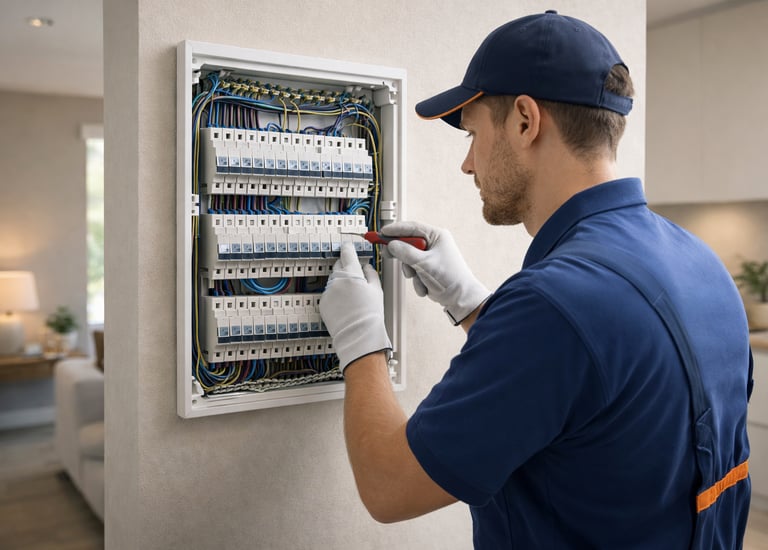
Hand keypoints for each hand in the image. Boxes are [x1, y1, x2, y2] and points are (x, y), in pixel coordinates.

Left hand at [320, 242, 391, 372]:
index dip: (348, 248)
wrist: (358, 335)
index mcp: (352, 274)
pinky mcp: (323, 302)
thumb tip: (365, 265)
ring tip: (353, 297)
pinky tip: (346, 305)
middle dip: (346, 267)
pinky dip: (336, 295)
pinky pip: (329, 293)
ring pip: (334, 279)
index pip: (347, 252)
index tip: (348, 247)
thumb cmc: (370, 314)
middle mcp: (337, 280)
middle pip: (339, 265)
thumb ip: (370, 273)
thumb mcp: (377, 290)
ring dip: (341, 282)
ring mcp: (328, 291)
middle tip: (357, 278)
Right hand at [382, 221, 489, 324]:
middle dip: (401, 254)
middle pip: (408, 243)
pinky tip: (425, 286)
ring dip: (411, 272)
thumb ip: (405, 252)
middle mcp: (434, 244)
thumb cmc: (451, 278)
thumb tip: (392, 245)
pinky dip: (417, 280)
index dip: (395, 230)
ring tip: (419, 278)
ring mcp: (431, 257)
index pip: (412, 227)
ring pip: (409, 259)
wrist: (461, 298)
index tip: (381, 233)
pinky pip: (414, 271)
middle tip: (387, 254)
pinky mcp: (429, 270)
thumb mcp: (424, 263)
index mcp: (437, 236)